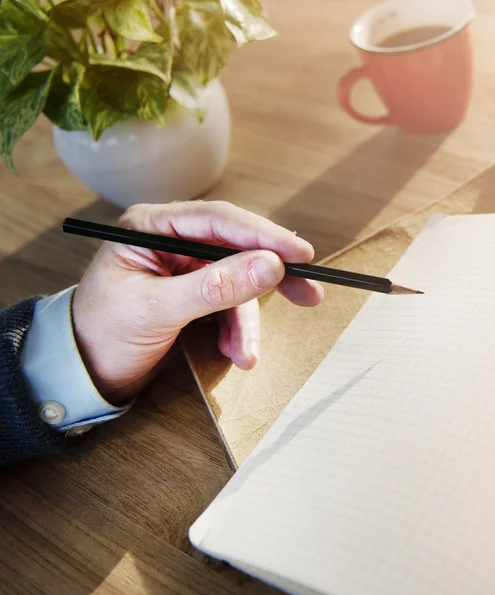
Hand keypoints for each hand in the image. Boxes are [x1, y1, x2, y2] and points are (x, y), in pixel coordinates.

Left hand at [72, 201, 323, 401]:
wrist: (83, 372)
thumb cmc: (103, 334)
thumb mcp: (157, 310)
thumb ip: (214, 287)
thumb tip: (271, 266)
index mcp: (151, 227)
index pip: (218, 220)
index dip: (263, 235)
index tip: (300, 254)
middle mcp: (171, 240)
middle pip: (237, 247)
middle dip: (270, 276)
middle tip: (309, 292)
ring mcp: (184, 266)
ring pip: (237, 282)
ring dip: (248, 320)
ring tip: (246, 355)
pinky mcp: (193, 291)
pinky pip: (229, 304)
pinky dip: (236, 329)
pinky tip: (235, 353)